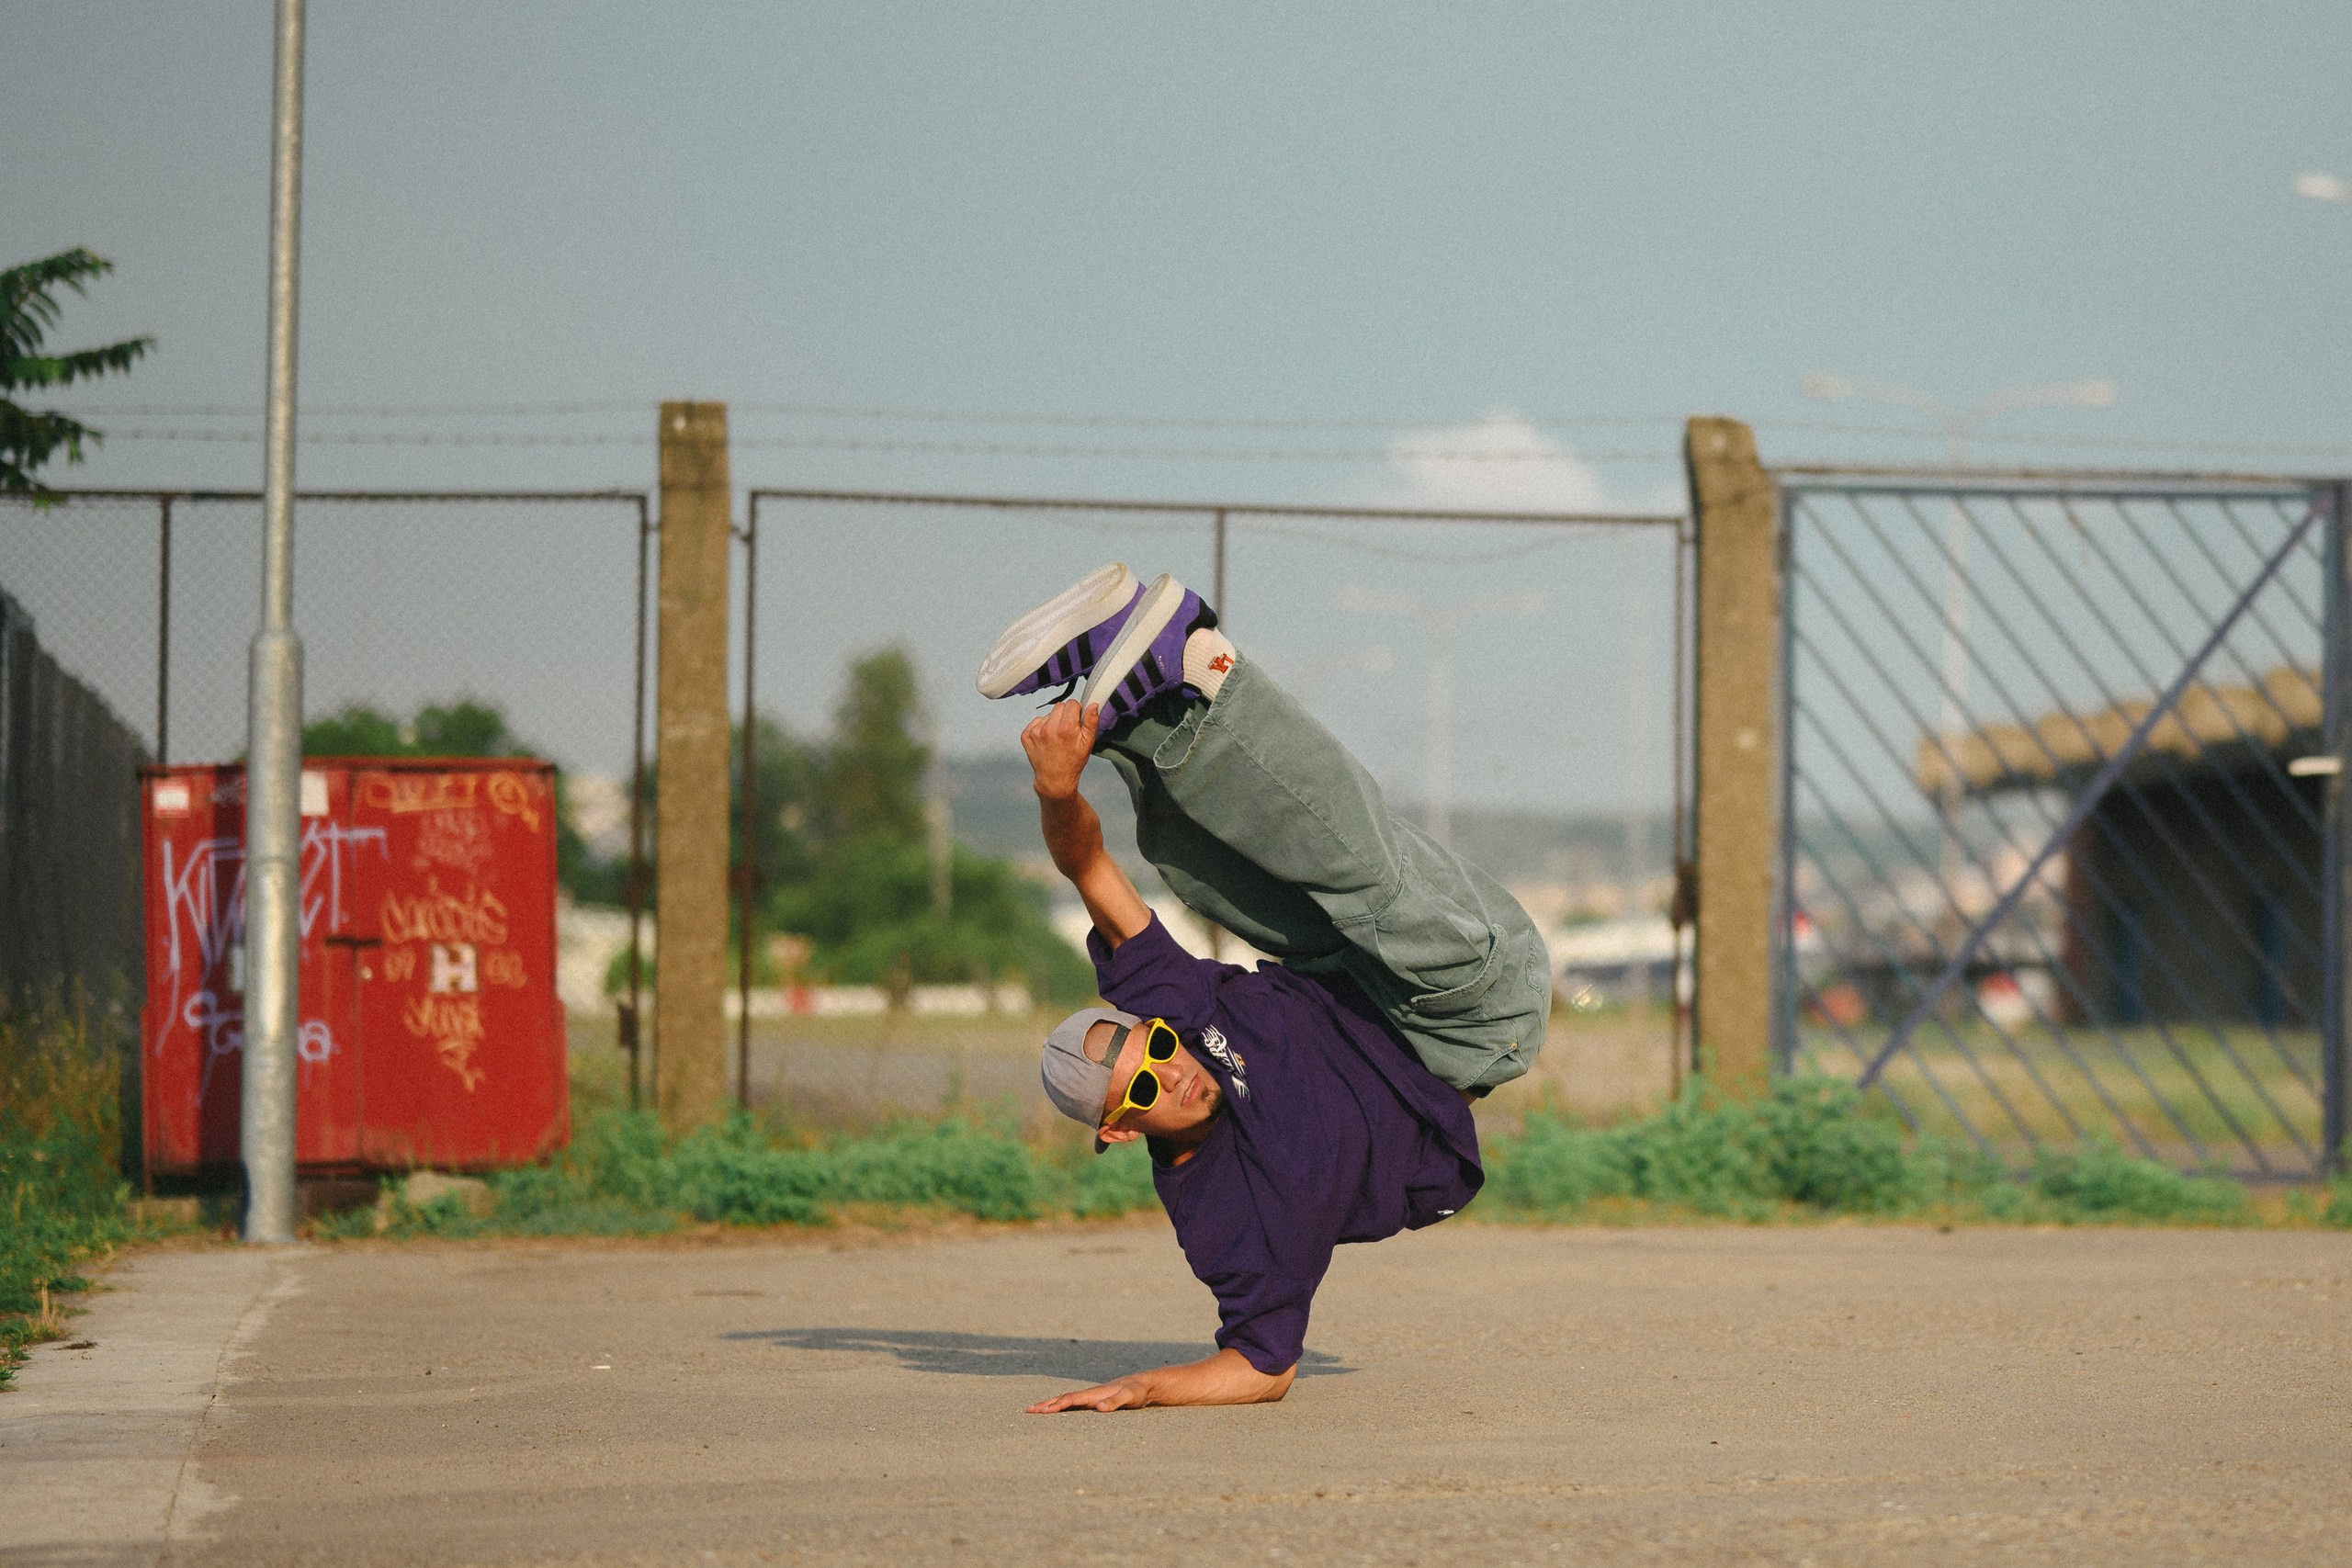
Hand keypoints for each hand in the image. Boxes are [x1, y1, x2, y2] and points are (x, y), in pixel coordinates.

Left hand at [1021, 700, 1101, 800]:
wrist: (1055, 779)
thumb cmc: (1073, 762)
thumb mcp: (1087, 743)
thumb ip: (1091, 722)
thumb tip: (1093, 705)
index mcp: (1065, 729)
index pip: (1071, 703)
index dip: (1076, 710)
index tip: (1077, 720)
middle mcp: (1048, 728)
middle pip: (1059, 706)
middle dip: (1065, 715)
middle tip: (1067, 731)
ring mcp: (1035, 732)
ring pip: (1048, 714)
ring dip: (1053, 722)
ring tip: (1057, 738)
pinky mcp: (1026, 735)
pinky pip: (1037, 721)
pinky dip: (1042, 727)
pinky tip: (1047, 740)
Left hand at [1023, 1349, 1293, 1412]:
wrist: (1220, 1380)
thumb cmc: (1191, 1396)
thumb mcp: (1161, 1407)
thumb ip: (1145, 1408)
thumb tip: (1130, 1420)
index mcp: (1126, 1395)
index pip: (1089, 1400)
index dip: (1063, 1404)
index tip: (1038, 1411)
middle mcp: (1128, 1388)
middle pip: (1087, 1396)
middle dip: (1059, 1404)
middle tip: (1033, 1412)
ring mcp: (1140, 1385)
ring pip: (1105, 1393)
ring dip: (1081, 1402)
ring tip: (1057, 1410)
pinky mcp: (1154, 1385)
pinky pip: (1132, 1393)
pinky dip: (1117, 1400)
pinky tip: (1104, 1408)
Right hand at [1025, 1374, 1150, 1413]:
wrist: (1142, 1384)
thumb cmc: (1136, 1391)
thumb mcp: (1129, 1398)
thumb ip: (1115, 1402)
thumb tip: (1098, 1407)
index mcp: (1094, 1393)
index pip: (1071, 1399)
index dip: (1057, 1405)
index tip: (1042, 1412)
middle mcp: (1089, 1394)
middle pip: (1063, 1398)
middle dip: (1046, 1404)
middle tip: (1028, 1410)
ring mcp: (1089, 1397)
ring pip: (1065, 1400)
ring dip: (1049, 1404)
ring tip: (1034, 1409)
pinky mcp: (1093, 1401)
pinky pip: (1072, 1404)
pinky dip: (1060, 1406)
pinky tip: (1055, 1411)